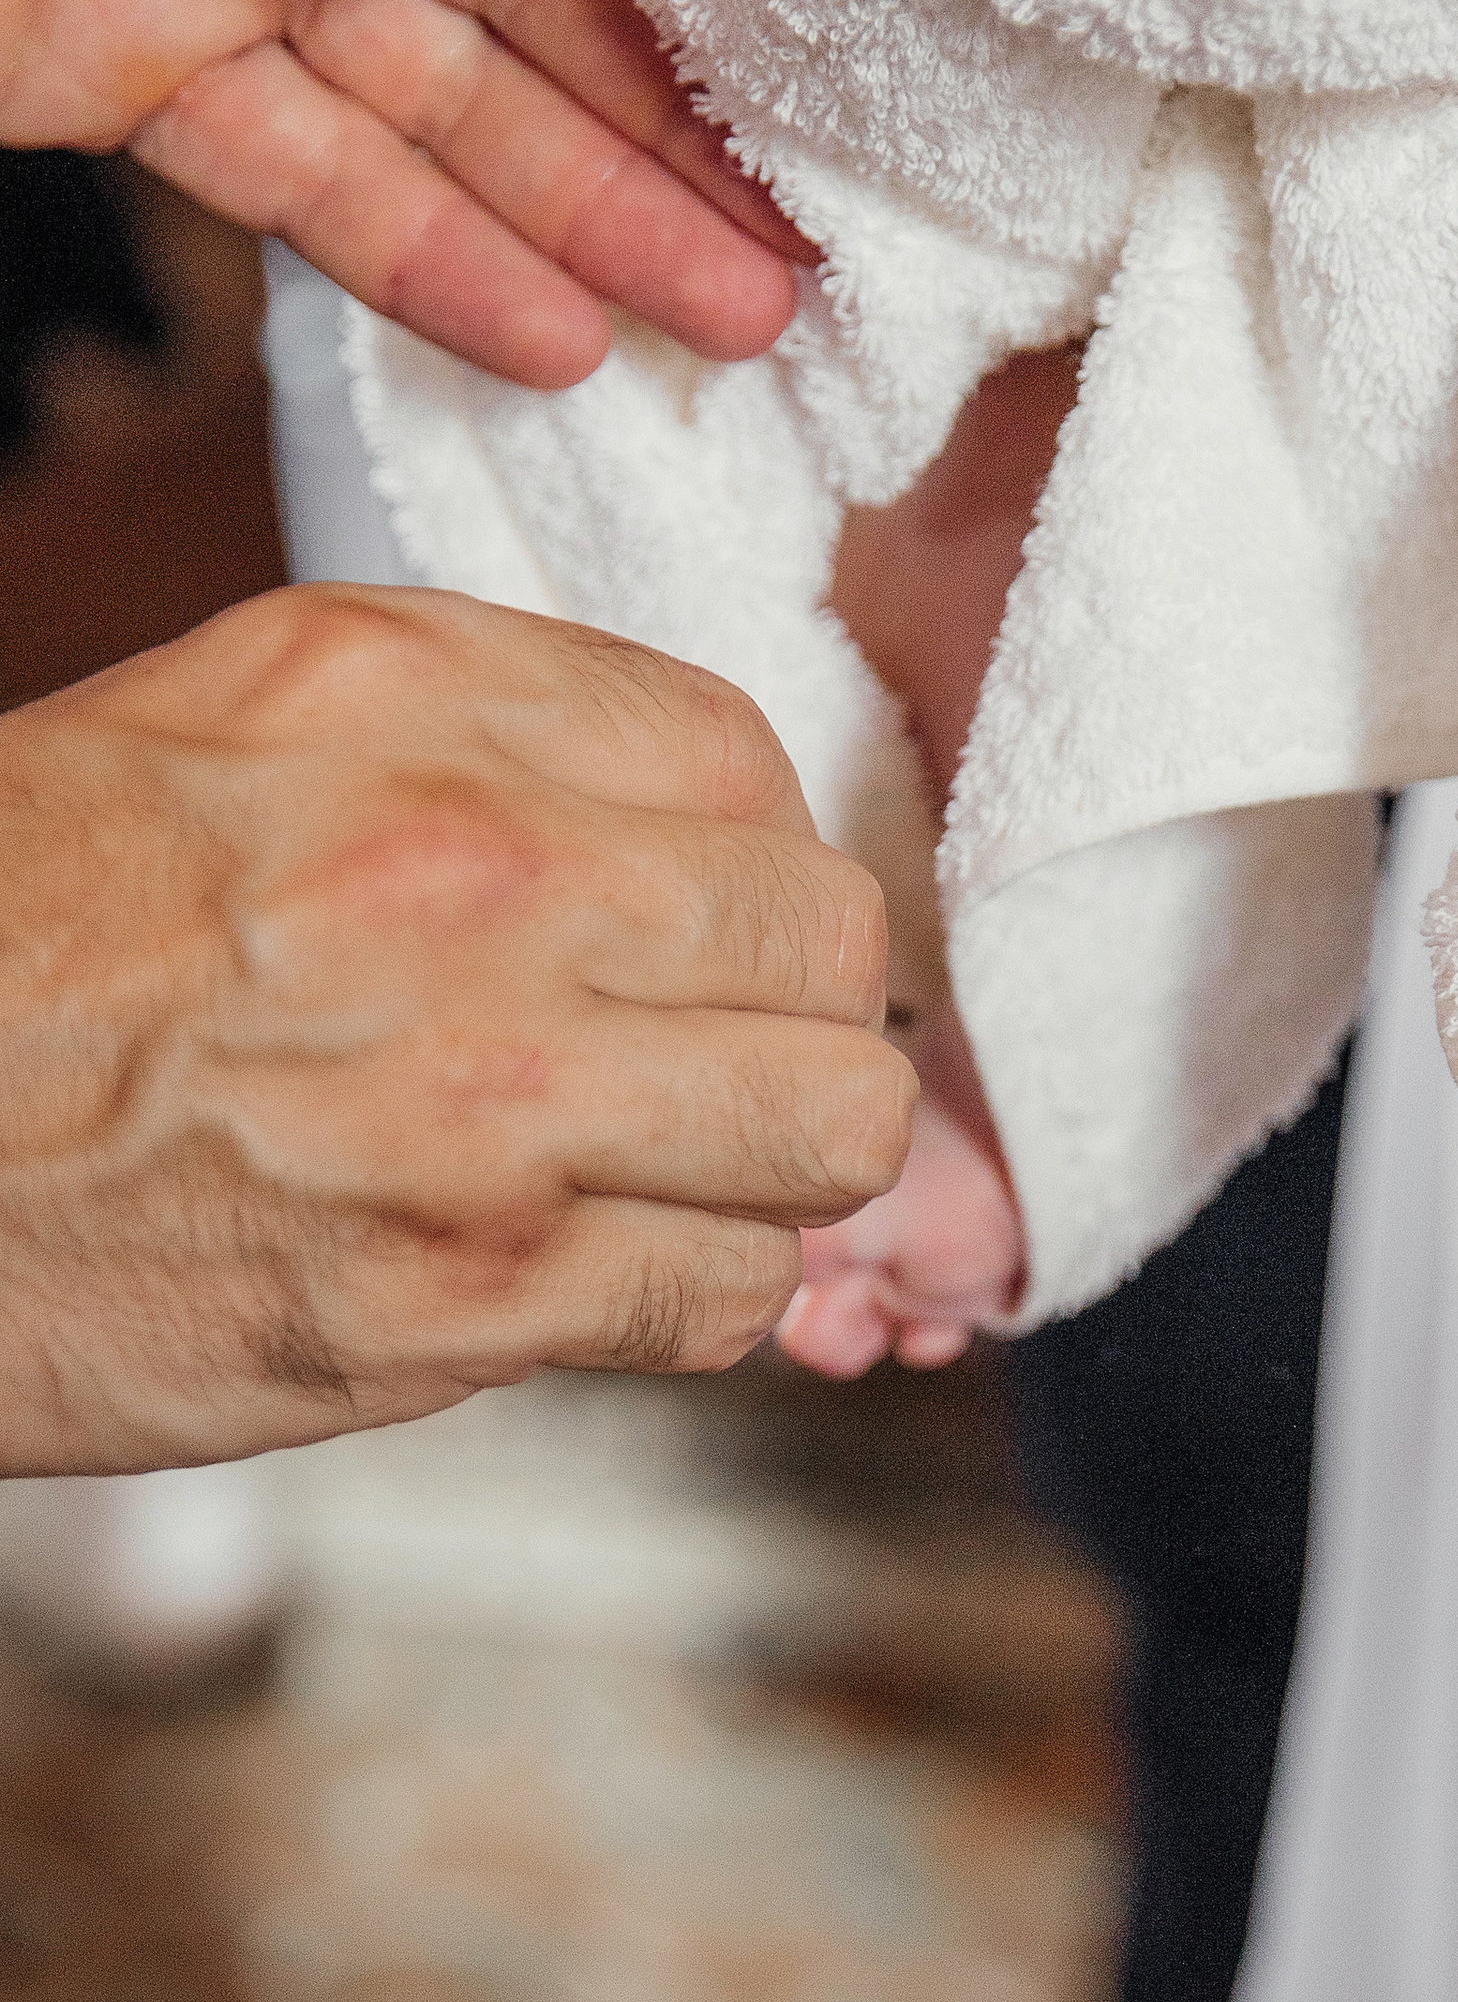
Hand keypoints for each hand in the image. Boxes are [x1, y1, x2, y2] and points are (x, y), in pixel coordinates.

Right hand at [0, 586, 914, 1472]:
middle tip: (709, 1051)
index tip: (698, 924)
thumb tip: (706, 818)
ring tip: (668, 1165)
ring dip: (770, 1164)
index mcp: (410, 702)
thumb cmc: (15, 935)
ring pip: (827, 1134)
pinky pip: (724, 1299)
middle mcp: (476, 877)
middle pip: (832, 944)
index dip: (746, 860)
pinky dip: (693, 1293)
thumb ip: (481, 732)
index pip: (748, 759)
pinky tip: (597, 1262)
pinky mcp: (459, 1298)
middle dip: (794, 1009)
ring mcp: (484, 1101)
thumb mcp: (227, 724)